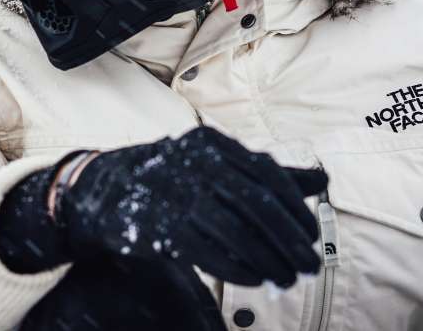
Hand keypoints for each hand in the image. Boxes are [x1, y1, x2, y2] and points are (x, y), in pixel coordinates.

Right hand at [59, 125, 326, 287]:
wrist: (100, 190)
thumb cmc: (170, 178)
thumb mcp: (215, 164)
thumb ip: (266, 173)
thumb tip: (322, 180)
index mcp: (212, 143)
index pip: (267, 174)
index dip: (294, 208)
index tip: (311, 235)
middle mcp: (194, 162)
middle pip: (256, 205)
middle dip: (289, 240)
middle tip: (308, 266)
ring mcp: (174, 193)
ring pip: (236, 232)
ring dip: (268, 261)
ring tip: (285, 279)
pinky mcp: (159, 226)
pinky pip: (209, 253)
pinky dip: (238, 269)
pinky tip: (253, 279)